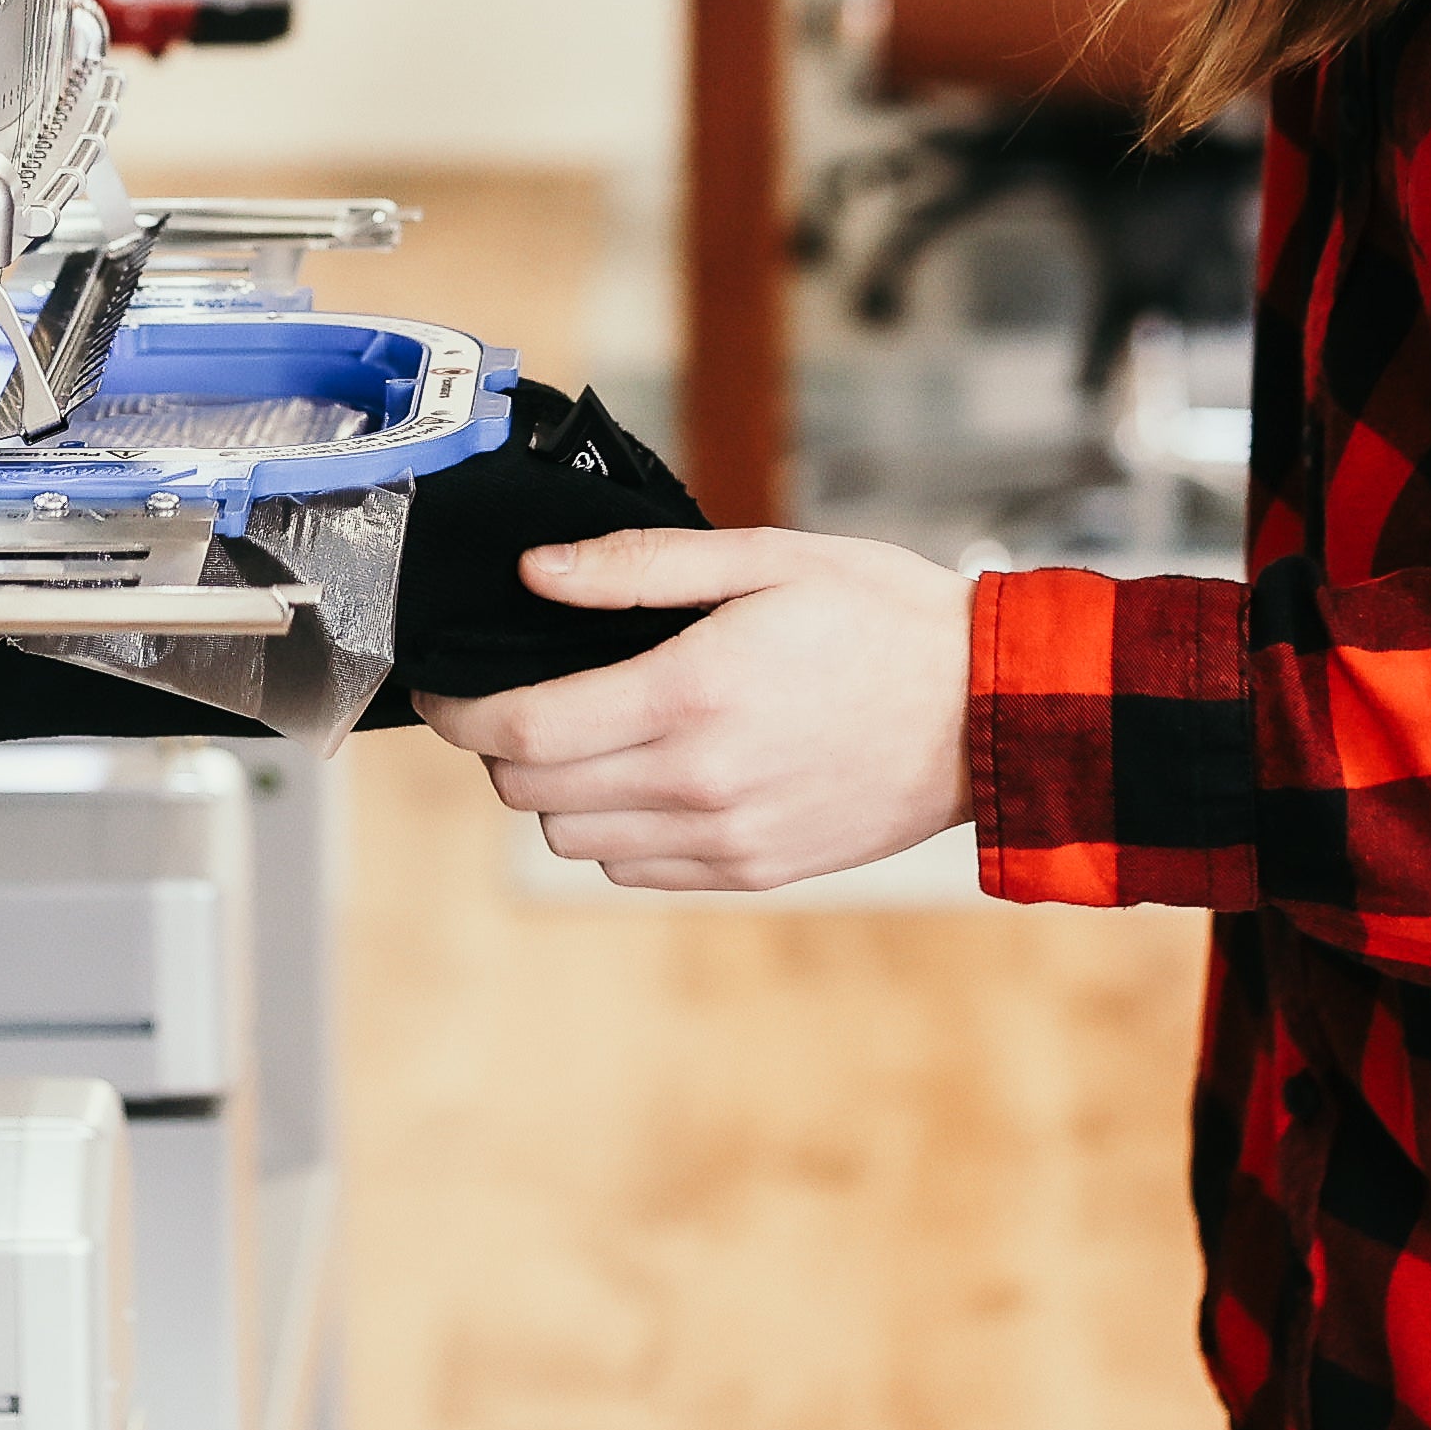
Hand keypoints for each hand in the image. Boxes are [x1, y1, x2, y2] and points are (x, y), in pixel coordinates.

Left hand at [412, 527, 976, 891]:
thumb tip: (538, 574)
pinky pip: (637, 871)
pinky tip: (644, 779)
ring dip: (556, 795)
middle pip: (533, 796)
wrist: (989, 710)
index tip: (441, 692)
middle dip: (502, 749)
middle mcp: (697, 782)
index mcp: (689, 695)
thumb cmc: (883, 616)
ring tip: (586, 738)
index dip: (459, 713)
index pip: (522, 732)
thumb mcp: (763, 558)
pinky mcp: (753, 871)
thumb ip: (639, 568)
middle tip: (518, 701)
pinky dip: (614, 832)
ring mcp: (725, 838)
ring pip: (575, 843)